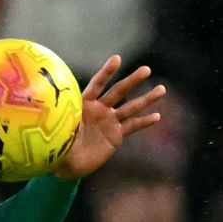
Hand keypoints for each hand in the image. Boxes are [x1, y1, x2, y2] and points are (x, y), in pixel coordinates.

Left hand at [52, 57, 164, 180]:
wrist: (68, 162)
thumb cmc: (60, 143)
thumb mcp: (61, 131)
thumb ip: (67, 121)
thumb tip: (62, 112)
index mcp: (85, 103)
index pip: (97, 84)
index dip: (107, 72)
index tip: (117, 59)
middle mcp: (100, 109)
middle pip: (119, 92)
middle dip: (133, 81)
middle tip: (147, 69)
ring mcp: (110, 121)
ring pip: (131, 107)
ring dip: (146, 98)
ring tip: (162, 89)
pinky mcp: (116, 135)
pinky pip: (132, 126)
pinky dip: (144, 122)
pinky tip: (156, 116)